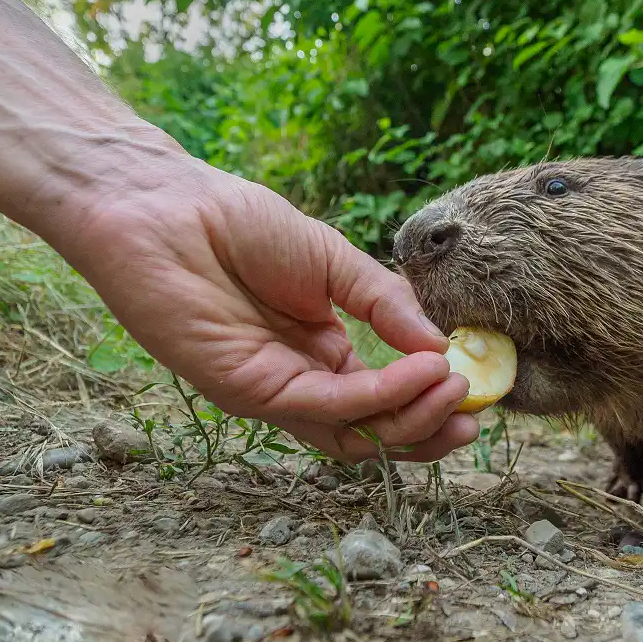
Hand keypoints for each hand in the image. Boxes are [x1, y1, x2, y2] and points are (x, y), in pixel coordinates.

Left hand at [63, 155, 480, 463]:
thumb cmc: (241, 225)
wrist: (168, 206)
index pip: (383, 397)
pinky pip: (324, 408)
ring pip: (352, 434)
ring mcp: (274, 391)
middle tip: (472, 413)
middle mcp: (301, 381)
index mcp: (321, 353)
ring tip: (454, 388)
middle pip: (373, 430)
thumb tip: (443, 346)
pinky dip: (377, 397)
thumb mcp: (334, 262)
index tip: (474, 387)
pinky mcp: (247, 391)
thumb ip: (385, 304)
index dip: (430, 399)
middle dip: (427, 428)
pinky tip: (418, 371)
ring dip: (410, 420)